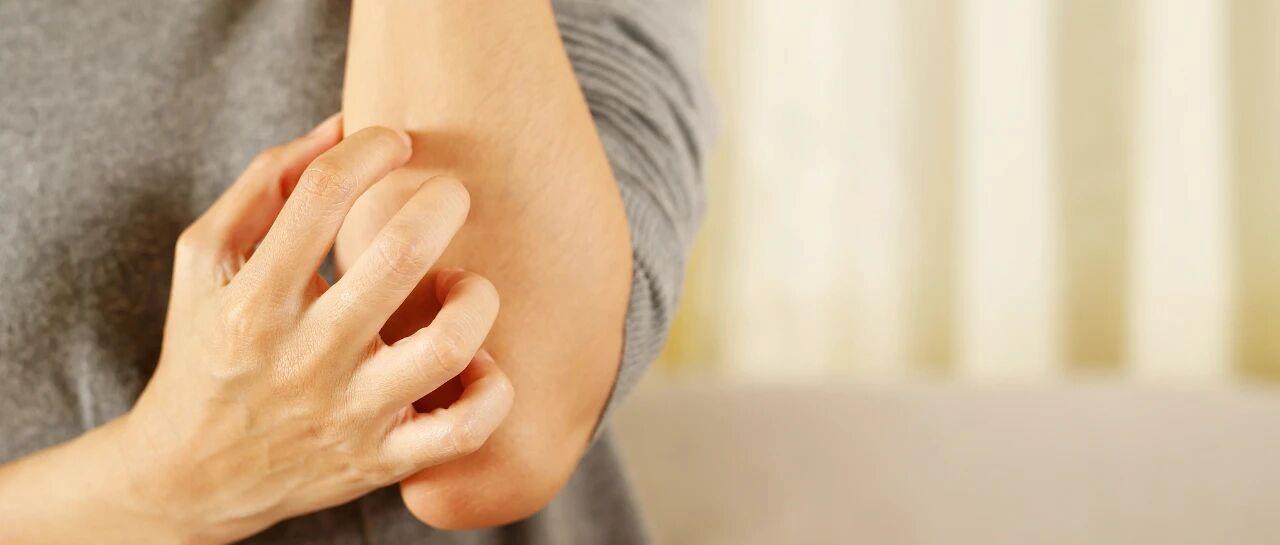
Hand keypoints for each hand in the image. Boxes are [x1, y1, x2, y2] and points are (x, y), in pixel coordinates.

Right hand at [116, 116, 512, 542]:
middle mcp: (303, 357)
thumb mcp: (206, 260)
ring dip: (475, 296)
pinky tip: (475, 360)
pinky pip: (467, 427)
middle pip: (399, 255)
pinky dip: (492, 387)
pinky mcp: (383, 459)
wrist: (191, 475)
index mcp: (252, 299)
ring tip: (459, 284)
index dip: (371, 146)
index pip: (323, 194)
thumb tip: (344, 127)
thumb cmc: (207, 345)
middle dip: (442, 201)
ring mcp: (349, 413)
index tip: (393, 141)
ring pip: (450, 344)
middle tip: (449, 194)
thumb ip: (266, 183)